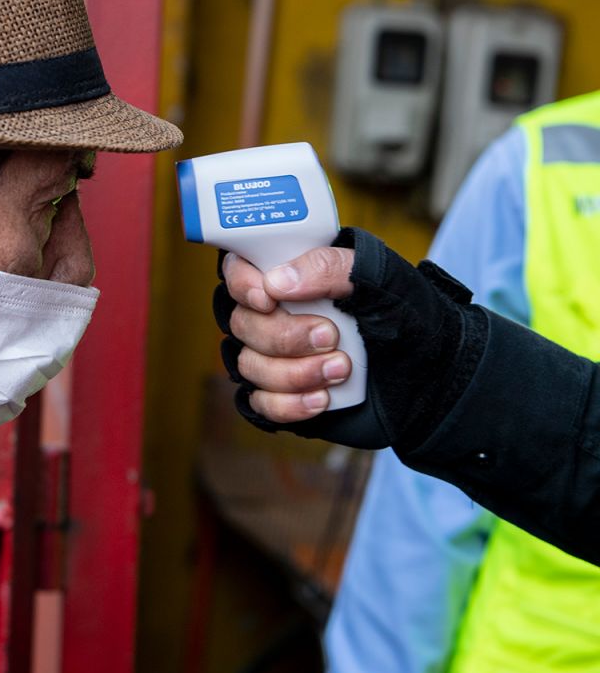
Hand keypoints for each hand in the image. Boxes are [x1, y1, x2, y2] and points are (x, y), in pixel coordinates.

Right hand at [214, 227, 483, 449]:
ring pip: (248, 365)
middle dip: (285, 336)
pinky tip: (323, 400)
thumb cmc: (409, 316)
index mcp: (291, 276)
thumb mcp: (381, 278)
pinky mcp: (281, 395)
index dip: (243, 285)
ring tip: (342, 370)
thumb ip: (329, 268)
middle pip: (242, 324)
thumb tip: (276, 282)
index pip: (239, 272)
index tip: (268, 298)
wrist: (434, 376)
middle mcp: (275, 315)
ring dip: (293, 372)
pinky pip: (260, 403)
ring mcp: (274, 357)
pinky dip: (289, 404)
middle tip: (332, 337)